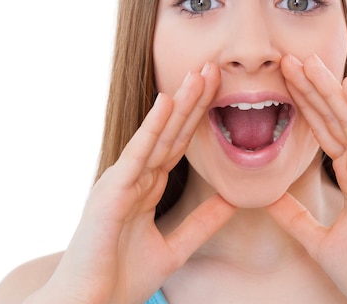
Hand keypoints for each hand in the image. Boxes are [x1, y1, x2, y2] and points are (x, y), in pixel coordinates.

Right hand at [33, 63, 235, 303]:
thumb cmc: (120, 278)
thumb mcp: (175, 247)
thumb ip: (202, 223)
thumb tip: (234, 202)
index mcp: (147, 188)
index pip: (179, 145)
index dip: (199, 118)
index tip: (219, 91)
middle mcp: (135, 178)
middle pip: (172, 133)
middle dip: (194, 101)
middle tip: (213, 68)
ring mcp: (122, 180)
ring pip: (158, 135)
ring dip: (180, 103)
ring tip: (199, 74)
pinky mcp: (112, 190)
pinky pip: (139, 153)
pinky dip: (154, 127)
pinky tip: (168, 101)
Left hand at [266, 54, 346, 302]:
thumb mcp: (318, 239)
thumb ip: (294, 216)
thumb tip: (267, 199)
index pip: (324, 131)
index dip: (304, 105)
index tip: (281, 81)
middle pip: (336, 118)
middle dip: (312, 88)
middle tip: (288, 58)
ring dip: (331, 89)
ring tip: (308, 61)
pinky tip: (346, 84)